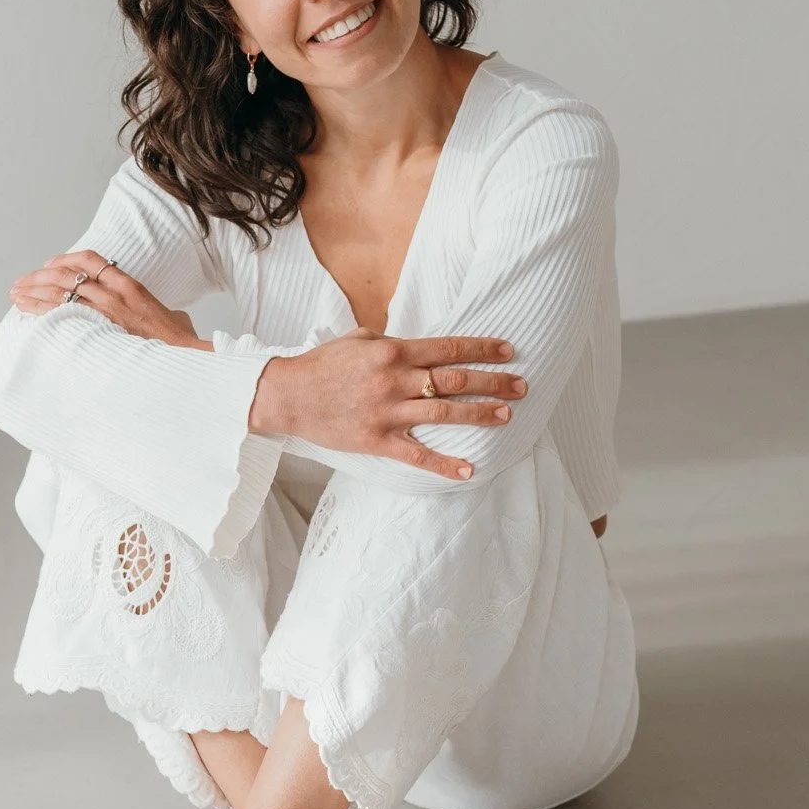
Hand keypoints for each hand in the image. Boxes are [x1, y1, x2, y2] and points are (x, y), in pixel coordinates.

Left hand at [8, 247, 203, 347]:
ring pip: (58, 292)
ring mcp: (103, 311)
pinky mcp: (95, 329)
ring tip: (15, 295)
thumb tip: (174, 319)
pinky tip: (25, 312)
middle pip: (67, 274)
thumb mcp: (175, 318)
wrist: (181, 356)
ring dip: (33, 292)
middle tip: (22, 282)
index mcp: (130, 285)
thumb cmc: (179, 342)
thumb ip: (164, 314)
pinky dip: (40, 311)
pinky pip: (61, 315)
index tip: (50, 265)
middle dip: (39, 277)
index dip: (67, 259)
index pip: (92, 259)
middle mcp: (113, 293)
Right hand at [249, 328, 528, 481]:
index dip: (482, 348)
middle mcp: (394, 380)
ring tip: (505, 416)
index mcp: (392, 351)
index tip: (508, 350)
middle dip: (493, 382)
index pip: (448, 348)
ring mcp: (387, 412)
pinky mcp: (377, 440)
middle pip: (455, 379)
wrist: (287, 394)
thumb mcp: (358, 339)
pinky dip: (444, 464)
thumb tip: (420, 347)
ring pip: (444, 413)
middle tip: (521, 386)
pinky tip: (469, 469)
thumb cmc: (322, 364)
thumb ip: (392, 342)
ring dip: (479, 414)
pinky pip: (417, 454)